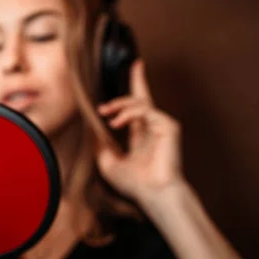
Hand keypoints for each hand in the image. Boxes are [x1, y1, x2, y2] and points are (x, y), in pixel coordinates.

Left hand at [96, 59, 184, 205]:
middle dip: (132, 83)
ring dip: (120, 106)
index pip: (137, 106)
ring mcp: (162, 125)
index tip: (136, 65)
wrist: (151, 193)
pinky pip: (146, 110)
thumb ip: (99, 141)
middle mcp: (152, 128)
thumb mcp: (106, 159)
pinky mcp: (168, 126)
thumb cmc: (132, 182)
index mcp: (140, 135)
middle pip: (144, 96)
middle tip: (104, 105)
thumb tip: (89, 124)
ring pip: (140, 102)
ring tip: (107, 115)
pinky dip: (129, 113)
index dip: (137, 84)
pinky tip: (116, 123)